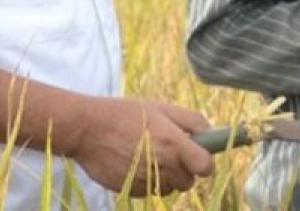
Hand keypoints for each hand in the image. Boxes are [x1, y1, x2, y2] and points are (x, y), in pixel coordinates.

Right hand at [71, 97, 213, 194]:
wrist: (88, 129)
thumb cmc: (126, 114)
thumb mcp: (161, 108)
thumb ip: (190, 120)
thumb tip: (210, 132)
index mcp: (174, 144)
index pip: (206, 167)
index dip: (205, 162)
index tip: (199, 155)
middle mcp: (164, 166)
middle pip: (188, 182)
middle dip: (184, 170)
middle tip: (171, 152)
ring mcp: (147, 181)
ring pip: (170, 188)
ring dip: (166, 177)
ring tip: (150, 155)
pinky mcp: (132, 190)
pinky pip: (151, 192)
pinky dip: (149, 182)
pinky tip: (136, 163)